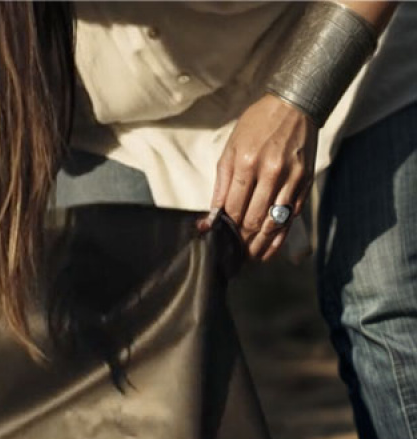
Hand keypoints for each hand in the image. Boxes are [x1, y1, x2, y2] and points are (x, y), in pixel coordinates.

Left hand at [206, 94, 317, 261]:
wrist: (296, 103)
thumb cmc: (257, 126)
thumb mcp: (231, 149)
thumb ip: (221, 185)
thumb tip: (211, 217)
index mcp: (248, 163)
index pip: (234, 208)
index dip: (227, 228)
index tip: (221, 239)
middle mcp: (272, 172)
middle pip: (254, 219)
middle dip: (242, 240)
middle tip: (234, 253)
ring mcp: (292, 178)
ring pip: (274, 222)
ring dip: (260, 244)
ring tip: (250, 257)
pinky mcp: (306, 182)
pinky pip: (292, 216)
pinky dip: (280, 235)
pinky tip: (270, 247)